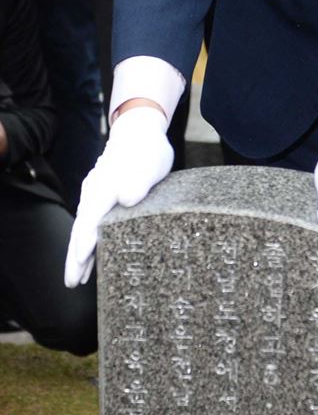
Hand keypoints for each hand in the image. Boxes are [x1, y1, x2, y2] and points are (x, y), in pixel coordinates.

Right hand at [64, 107, 173, 287]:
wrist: (140, 131)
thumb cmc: (147, 150)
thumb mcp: (149, 163)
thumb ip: (138, 181)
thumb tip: (127, 198)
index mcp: (106, 186)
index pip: (92, 218)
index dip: (87, 240)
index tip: (82, 260)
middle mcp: (96, 191)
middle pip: (82, 227)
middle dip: (75, 256)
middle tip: (71, 282)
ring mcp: (96, 194)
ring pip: (84, 227)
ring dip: (80, 252)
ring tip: (78, 278)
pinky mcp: (101, 196)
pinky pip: (91, 222)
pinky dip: (88, 240)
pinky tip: (90, 255)